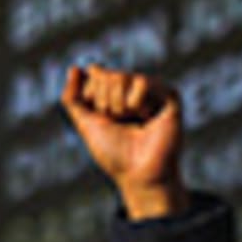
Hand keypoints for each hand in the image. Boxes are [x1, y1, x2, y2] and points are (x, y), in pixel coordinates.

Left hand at [61, 65, 187, 219]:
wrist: (138, 174)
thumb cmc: (114, 153)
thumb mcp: (85, 124)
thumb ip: (72, 98)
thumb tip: (74, 68)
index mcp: (114, 93)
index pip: (94, 75)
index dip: (93, 99)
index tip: (103, 119)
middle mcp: (133, 89)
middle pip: (108, 76)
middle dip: (106, 104)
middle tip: (121, 123)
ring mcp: (151, 91)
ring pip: (123, 76)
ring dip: (119, 105)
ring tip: (134, 122)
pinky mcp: (168, 94)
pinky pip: (142, 81)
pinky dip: (137, 103)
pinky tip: (148, 118)